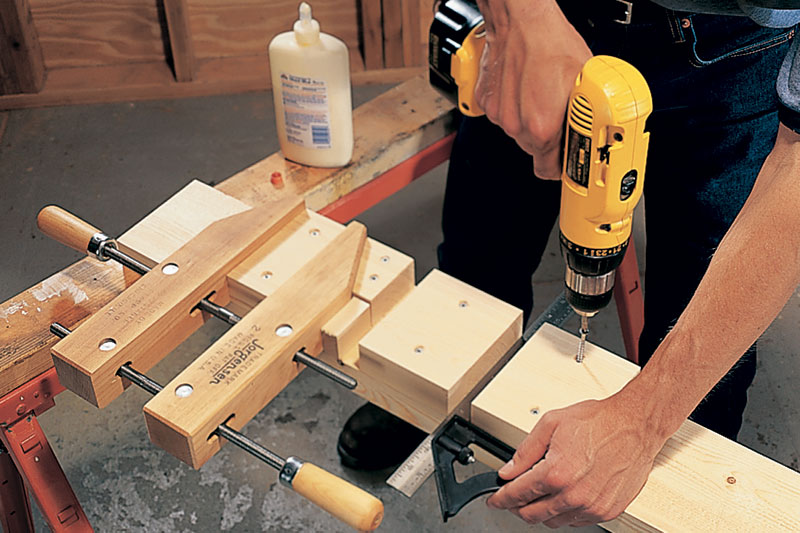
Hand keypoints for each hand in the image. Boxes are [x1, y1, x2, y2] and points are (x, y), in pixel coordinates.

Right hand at [474, 0, 590, 178]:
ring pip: (520, 134)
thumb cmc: (551, 44)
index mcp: (542, 128)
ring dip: (532, 123)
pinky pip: (505, 117)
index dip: (562, 167)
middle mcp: (517, 126)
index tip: (568, 161)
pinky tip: (526, 89)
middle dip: (550, 141)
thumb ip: (586, 116)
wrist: (521, 21)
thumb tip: (594, 132)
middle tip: (560, 120)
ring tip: (543, 97)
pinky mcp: (488, 104)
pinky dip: (515, 108)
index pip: (549, 170)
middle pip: (536, 152)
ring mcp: (500, 116)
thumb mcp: (585, 82)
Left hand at [486, 394, 666, 526]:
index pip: (517, 495)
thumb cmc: (599, 421)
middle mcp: (573, 495)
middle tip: (513, 497)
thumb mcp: (551, 424)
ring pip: (553, 522)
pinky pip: (576, 521)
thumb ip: (525, 451)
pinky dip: (564, 513)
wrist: (635, 425)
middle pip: (532, 515)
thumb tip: (507, 471)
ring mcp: (591, 506)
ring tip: (540, 493)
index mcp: (556, 473)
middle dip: (517, 507)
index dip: (500, 499)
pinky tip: (563, 496)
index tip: (495, 500)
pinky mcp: (606, 510)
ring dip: (541, 511)